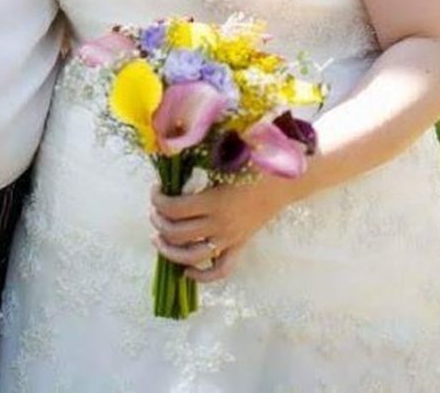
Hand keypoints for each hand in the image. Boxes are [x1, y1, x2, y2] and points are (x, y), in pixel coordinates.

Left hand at [149, 176, 296, 282]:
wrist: (284, 182)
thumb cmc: (253, 166)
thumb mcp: (223, 163)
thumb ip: (197, 169)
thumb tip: (170, 171)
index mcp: (214, 202)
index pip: (173, 208)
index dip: (157, 200)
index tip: (156, 189)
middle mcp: (219, 224)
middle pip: (176, 233)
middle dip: (158, 222)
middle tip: (155, 211)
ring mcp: (230, 239)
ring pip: (191, 256)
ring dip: (169, 251)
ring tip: (158, 239)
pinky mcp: (239, 246)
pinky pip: (221, 270)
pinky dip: (202, 276)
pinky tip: (186, 271)